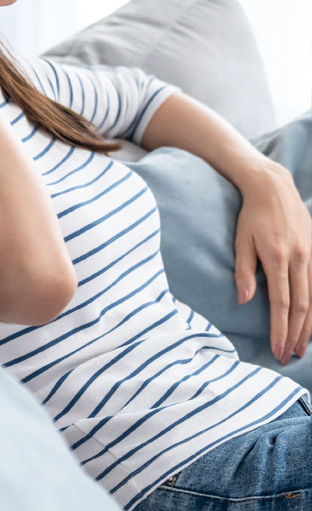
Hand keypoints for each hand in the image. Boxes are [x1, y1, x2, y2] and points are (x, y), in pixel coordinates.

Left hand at [234, 159, 311, 364]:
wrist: (272, 187)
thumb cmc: (250, 216)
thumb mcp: (240, 241)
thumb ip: (243, 271)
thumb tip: (243, 301)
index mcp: (277, 258)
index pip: (280, 303)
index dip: (279, 329)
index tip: (276, 350)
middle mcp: (299, 259)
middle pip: (302, 306)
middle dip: (295, 335)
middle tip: (289, 357)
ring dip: (310, 326)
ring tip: (302, 347)